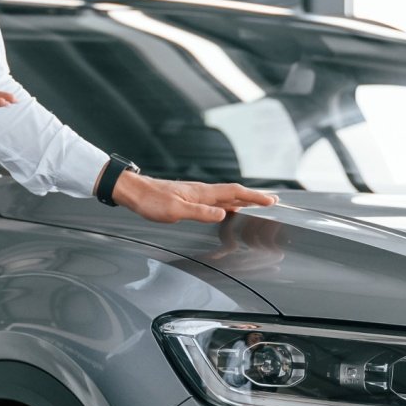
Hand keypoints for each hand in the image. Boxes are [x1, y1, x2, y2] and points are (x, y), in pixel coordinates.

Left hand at [109, 171, 276, 223]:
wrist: (133, 191)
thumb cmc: (151, 201)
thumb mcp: (174, 210)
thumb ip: (200, 212)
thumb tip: (223, 213)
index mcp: (202, 193)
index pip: (234, 192)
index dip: (253, 197)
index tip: (271, 201)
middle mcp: (202, 191)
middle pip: (234, 193)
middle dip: (254, 198)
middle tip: (272, 201)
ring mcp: (196, 194)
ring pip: (226, 196)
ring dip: (243, 200)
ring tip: (256, 204)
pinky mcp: (189, 198)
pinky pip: (216, 200)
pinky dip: (228, 203)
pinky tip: (227, 209)